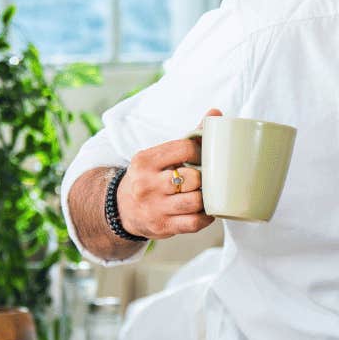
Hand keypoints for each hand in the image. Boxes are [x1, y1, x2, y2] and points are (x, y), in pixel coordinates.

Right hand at [117, 109, 220, 239]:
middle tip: (208, 178)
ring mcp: (153, 208)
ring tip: (208, 194)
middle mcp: (146, 184)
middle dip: (204, 178)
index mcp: (145, 161)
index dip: (202, 152)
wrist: (123, 209)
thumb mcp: (160, 156)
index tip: (204, 157)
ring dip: (207, 198)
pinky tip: (206, 211)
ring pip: (195, 201)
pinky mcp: (162, 227)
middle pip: (192, 178)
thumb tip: (216, 112)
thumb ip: (189, 137)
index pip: (185, 148)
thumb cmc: (150, 177)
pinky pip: (194, 223)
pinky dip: (206, 217)